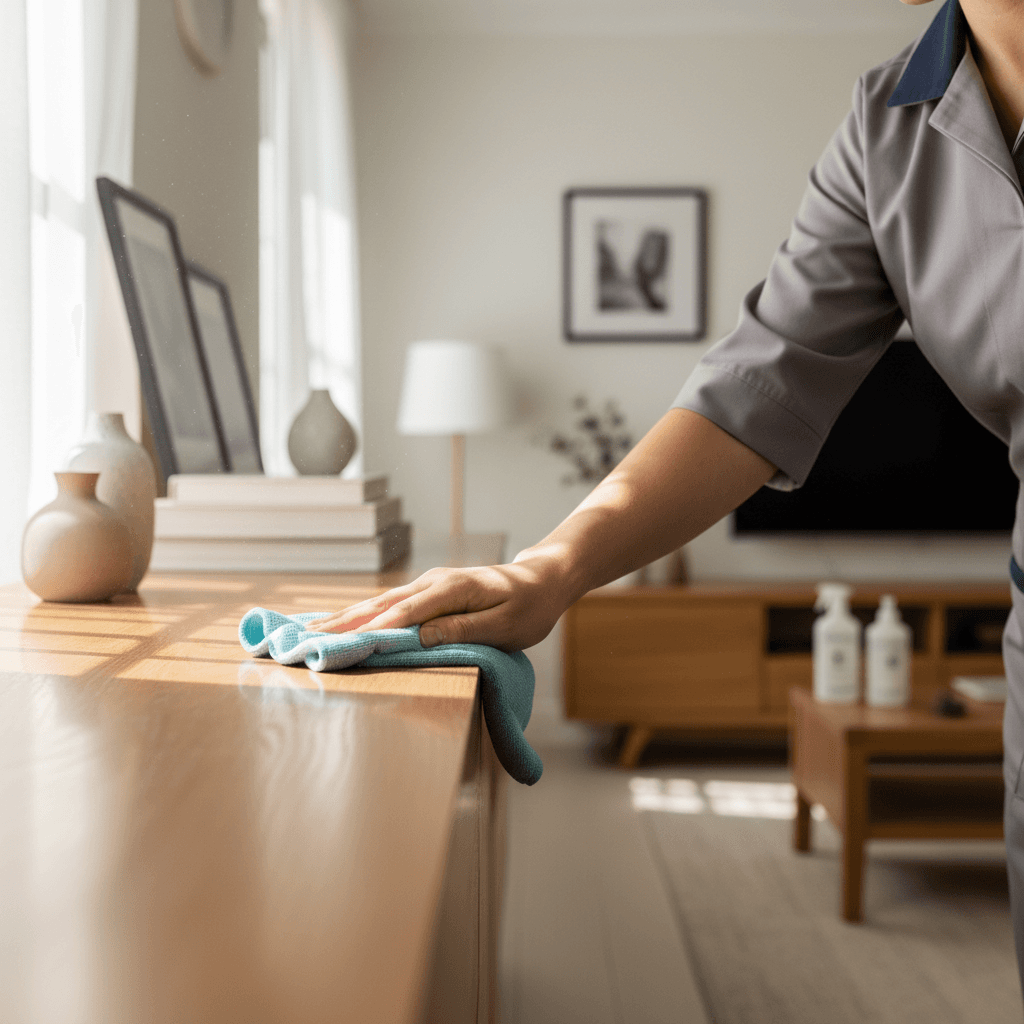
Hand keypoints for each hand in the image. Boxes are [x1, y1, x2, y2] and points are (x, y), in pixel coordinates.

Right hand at [303, 553, 573, 651]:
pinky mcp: (429, 592)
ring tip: (310, 631)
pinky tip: (341, 621)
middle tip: (305, 639)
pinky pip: (389, 604)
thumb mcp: (504, 625)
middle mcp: (433, 583)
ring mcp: (429, 585)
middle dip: (342, 623)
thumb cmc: (529, 608)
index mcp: (451, 590)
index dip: (371, 631)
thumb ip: (462, 629)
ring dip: (345, 617)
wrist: (542, 581)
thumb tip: (420, 637)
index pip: (403, 614)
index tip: (339, 645)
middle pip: (381, 605)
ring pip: (380, 603)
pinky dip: (362, 613)